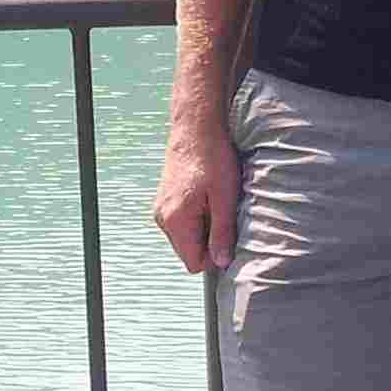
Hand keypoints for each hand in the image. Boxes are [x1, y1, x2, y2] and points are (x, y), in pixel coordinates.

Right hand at [153, 115, 241, 274]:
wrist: (196, 126)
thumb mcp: (225, 198)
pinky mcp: (165, 199)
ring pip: (186, 236)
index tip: (229, 236)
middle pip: (188, 251)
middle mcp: (163, 218)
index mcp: (176, 221)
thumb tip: (222, 262)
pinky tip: (207, 196)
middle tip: (225, 215)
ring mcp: (161, 208)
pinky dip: (196, 216)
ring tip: (216, 202)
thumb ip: (222, 233)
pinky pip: (182, 221)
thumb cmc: (213, 158)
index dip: (215, 256)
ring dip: (203, 227)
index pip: (194, 263)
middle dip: (208, 241)